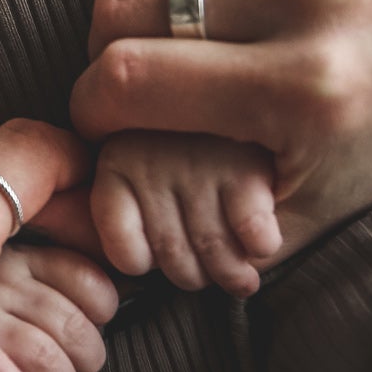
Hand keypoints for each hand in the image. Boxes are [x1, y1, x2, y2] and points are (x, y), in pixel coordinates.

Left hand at [90, 131, 279, 296]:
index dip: (145, 264)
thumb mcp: (136, 169)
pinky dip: (261, 247)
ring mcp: (197, 162)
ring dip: (231, 273)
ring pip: (213, 253)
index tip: (156, 254)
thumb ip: (122, 210)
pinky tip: (258, 236)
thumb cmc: (183, 151)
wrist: (238, 96)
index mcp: (116, 161)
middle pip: (171, 257)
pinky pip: (255, 237)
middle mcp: (151, 158)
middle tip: (204, 264)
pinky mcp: (246, 167)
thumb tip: (109, 253)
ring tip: (236, 267)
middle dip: (192, 275)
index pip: (125, 251)